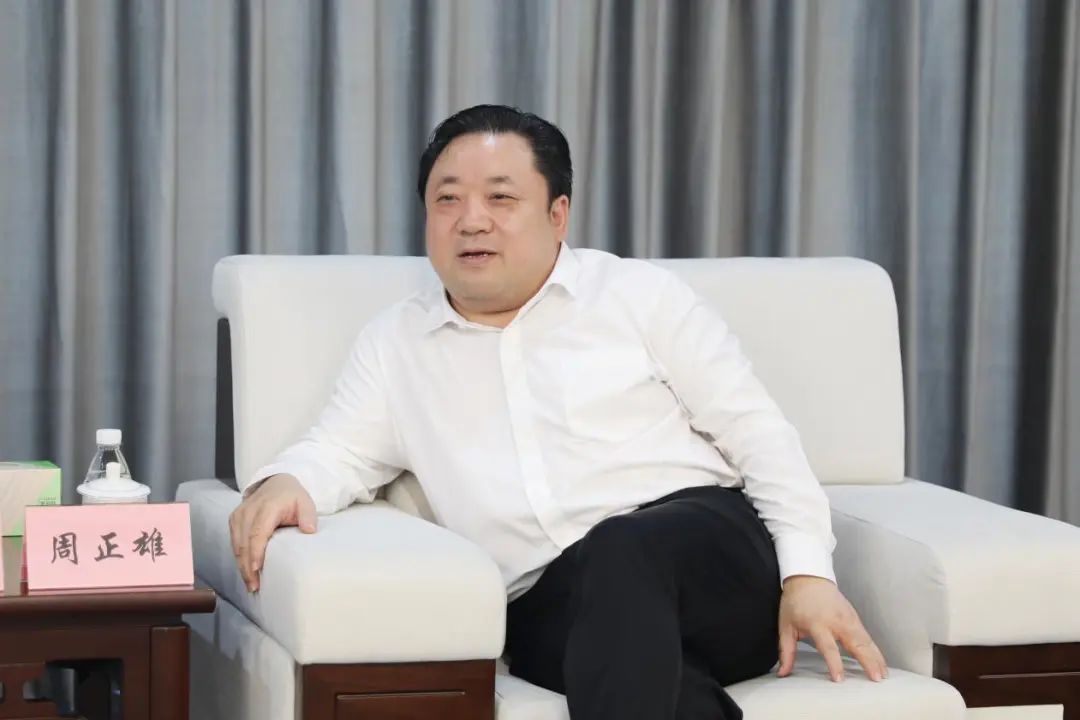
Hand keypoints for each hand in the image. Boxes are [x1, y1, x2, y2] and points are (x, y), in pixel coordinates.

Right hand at [229, 473, 317, 592]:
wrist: (276, 483)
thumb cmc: (292, 497)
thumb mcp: (305, 502)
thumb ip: (308, 515)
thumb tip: (309, 530)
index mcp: (267, 507)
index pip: (257, 532)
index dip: (256, 552)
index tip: (257, 570)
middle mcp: (249, 510)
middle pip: (244, 543)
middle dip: (247, 566)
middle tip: (254, 587)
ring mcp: (239, 515)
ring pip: (237, 545)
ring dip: (242, 565)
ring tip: (251, 584)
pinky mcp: (234, 520)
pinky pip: (234, 542)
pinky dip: (239, 558)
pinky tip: (245, 572)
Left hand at [777, 575, 886, 682]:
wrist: (808, 577)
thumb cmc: (795, 603)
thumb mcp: (786, 626)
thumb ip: (786, 651)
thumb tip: (782, 673)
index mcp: (818, 623)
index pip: (828, 646)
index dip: (834, 663)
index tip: (839, 679)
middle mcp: (837, 621)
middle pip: (855, 643)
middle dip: (867, 661)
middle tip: (876, 679)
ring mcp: (848, 618)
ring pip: (866, 640)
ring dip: (876, 657)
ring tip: (883, 675)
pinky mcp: (855, 617)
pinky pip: (867, 636)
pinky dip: (875, 649)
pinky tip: (881, 662)